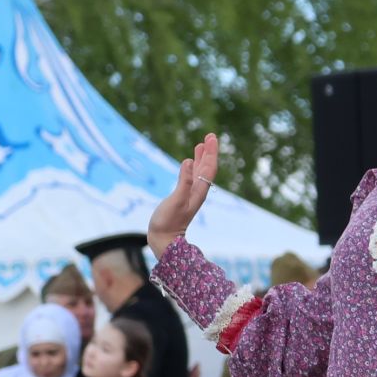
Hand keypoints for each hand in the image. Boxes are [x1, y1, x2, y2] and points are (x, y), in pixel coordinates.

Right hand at [150, 132, 218, 254]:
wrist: (164, 241)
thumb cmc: (168, 222)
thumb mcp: (176, 200)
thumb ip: (183, 182)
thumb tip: (189, 161)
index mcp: (199, 190)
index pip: (209, 167)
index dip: (211, 152)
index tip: (211, 137)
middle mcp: (198, 191)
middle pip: (207, 167)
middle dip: (209, 151)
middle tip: (210, 135)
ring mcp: (191, 194)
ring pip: (200, 172)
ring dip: (202, 158)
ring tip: (202, 144)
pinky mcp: (183, 197)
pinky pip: (191, 178)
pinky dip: (193, 167)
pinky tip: (189, 163)